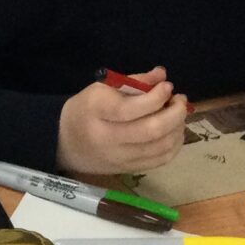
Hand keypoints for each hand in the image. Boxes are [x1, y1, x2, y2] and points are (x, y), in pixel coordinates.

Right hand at [56, 67, 189, 174]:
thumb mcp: (101, 89)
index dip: (156, 97)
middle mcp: (107, 138)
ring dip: (178, 128)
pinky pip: (160, 160)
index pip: (130, 108)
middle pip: (151, 130)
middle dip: (175, 113)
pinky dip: (174, 145)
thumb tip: (162, 75)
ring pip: (160, 146)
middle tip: (180, 100)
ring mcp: (119, 157)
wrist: (65, 142)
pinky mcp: (128, 169)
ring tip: (178, 114)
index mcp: (97, 112)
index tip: (167, 86)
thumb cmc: (86, 110)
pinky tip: (174, 131)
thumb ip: (133, 81)